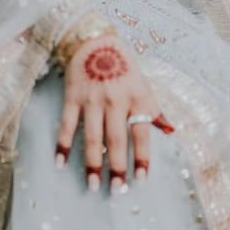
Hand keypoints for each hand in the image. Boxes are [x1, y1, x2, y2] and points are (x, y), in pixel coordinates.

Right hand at [55, 34, 173, 191]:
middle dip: (117, 167)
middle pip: (117, 140)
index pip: (141, 134)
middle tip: (116, 190)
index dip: (141, 158)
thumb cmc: (123, 65)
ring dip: (92, 163)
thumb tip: (170, 131)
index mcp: (137, 98)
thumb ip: (154, 109)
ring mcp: (92, 99)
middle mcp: (116, 100)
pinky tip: (60, 162)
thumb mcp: (143, 84)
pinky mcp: (72, 97)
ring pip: (93, 137)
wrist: (94, 40)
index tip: (140, 179)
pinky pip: (67, 125)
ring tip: (92, 184)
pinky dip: (63, 144)